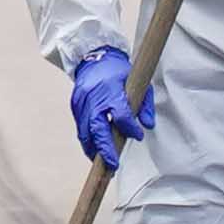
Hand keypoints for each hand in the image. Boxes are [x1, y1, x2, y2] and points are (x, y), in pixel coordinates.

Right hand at [66, 46, 154, 167]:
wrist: (93, 57)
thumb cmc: (118, 71)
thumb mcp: (137, 82)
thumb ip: (144, 104)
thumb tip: (148, 125)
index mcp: (111, 91)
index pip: (121, 115)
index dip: (130, 128)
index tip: (138, 136)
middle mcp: (94, 98)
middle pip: (98, 129)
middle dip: (106, 149)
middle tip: (113, 165)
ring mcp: (82, 103)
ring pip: (86, 133)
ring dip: (94, 150)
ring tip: (103, 166)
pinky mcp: (75, 107)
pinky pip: (80, 129)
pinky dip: (87, 142)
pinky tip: (94, 152)